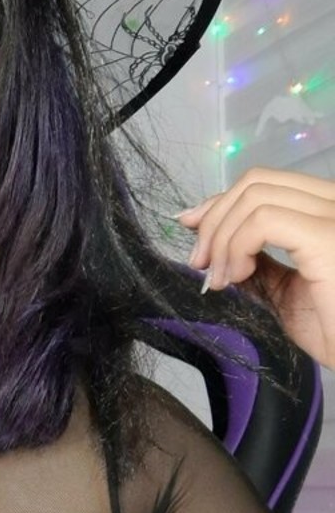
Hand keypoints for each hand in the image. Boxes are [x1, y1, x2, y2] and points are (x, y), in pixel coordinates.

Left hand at [177, 167, 334, 368]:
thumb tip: (216, 246)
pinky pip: (263, 221)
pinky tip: (237, 277)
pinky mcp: (325, 236)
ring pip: (255, 197)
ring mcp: (333, 216)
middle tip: (201, 263)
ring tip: (221, 279)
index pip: (265, 183)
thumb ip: (259, 262)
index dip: (221, 203)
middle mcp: (334, 203)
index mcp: (327, 211)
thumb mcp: (284, 290)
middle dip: (213, 220)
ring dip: (222, 239)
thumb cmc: (333, 330)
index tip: (192, 230)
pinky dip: (236, 246)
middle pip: (256, 183)